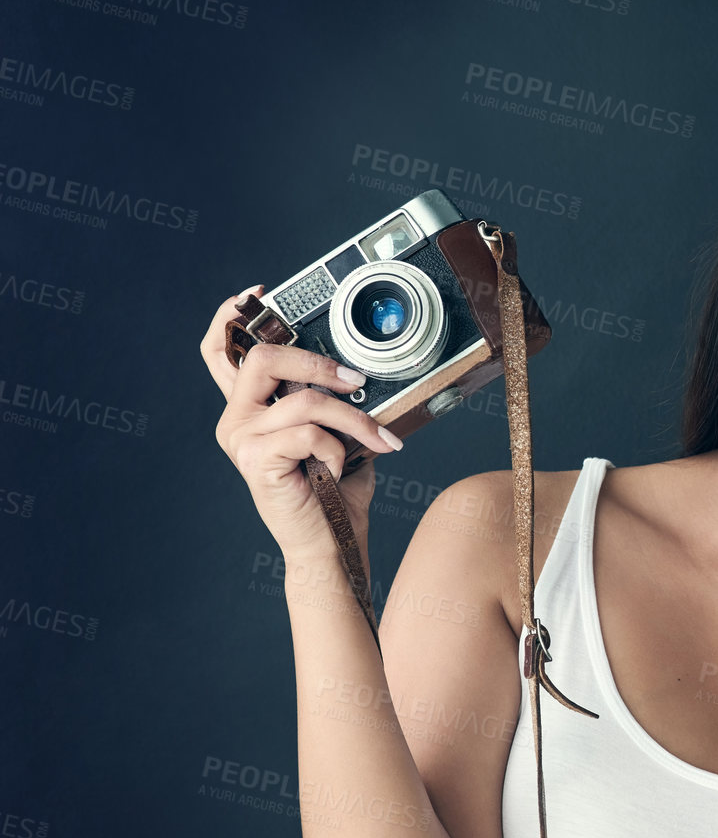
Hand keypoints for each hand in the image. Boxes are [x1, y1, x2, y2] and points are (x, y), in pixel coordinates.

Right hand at [201, 285, 402, 558]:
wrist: (331, 544)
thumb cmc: (335, 490)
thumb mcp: (337, 433)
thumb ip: (332, 400)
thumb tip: (361, 367)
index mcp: (250, 408)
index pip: (220, 351)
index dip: (231, 316)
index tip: (258, 293)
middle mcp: (236, 420)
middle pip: (262, 358)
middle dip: (316, 361)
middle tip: (354, 379)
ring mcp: (241, 440)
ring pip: (302, 400)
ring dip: (351, 417)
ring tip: (377, 439)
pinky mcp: (255, 461)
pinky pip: (308, 432)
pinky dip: (337, 448)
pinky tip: (338, 469)